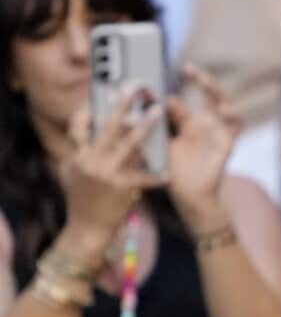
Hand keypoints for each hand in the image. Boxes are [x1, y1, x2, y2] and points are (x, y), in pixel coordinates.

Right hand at [57, 87, 169, 258]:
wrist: (87, 228)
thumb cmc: (82, 197)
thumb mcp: (74, 170)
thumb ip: (82, 149)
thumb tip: (90, 124)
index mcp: (78, 155)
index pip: (80, 125)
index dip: (93, 108)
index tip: (106, 91)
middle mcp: (91, 161)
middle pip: (108, 128)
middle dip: (123, 106)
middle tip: (135, 88)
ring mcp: (107, 175)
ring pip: (130, 145)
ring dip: (145, 127)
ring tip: (158, 111)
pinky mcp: (123, 189)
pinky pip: (144, 178)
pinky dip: (157, 175)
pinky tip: (169, 173)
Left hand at [166, 65, 241, 230]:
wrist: (189, 195)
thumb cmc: (176, 170)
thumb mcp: (164, 143)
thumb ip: (160, 123)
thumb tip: (150, 103)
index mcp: (190, 122)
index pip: (186, 97)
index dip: (178, 83)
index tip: (166, 72)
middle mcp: (207, 124)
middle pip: (211, 95)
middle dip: (203, 80)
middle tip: (189, 70)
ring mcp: (218, 132)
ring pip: (228, 105)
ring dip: (218, 93)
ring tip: (206, 84)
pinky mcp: (227, 143)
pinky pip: (236, 126)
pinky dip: (233, 115)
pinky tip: (223, 109)